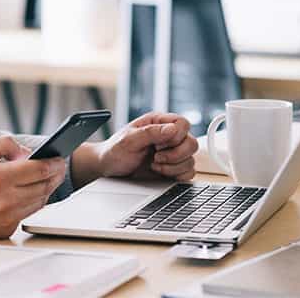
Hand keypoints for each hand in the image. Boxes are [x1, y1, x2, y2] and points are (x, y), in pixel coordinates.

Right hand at [0, 136, 66, 242]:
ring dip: (46, 189)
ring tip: (47, 178)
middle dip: (54, 175)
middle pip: (43, 187)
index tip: (59, 157)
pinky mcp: (4, 231)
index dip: (54, 162)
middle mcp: (4, 201)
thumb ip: (4, 144)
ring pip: (39, 202)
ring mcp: (5, 219)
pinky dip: (31, 202)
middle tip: (59, 167)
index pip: (38, 170)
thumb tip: (27, 152)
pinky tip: (30, 192)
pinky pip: (26, 214)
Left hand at [71, 112, 197, 187]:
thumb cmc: (114, 151)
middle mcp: (168, 137)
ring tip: (154, 165)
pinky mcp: (173, 169)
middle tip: (156, 157)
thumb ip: (150, 133)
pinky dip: (177, 175)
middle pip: (191, 143)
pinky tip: (161, 173)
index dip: (176, 136)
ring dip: (174, 167)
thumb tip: (173, 129)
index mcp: (158, 123)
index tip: (158, 145)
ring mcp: (172, 153)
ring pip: (191, 160)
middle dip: (175, 154)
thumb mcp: (128, 140)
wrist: (108, 169)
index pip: (183, 123)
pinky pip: (189, 172)